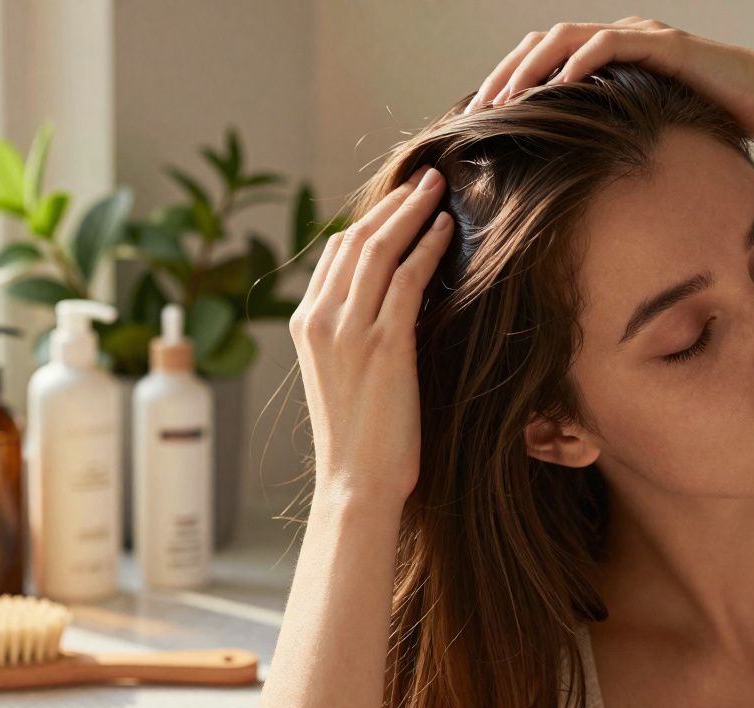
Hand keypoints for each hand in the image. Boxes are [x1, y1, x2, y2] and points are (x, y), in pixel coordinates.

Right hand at [289, 164, 452, 511]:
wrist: (355, 483)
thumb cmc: (358, 437)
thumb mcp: (343, 374)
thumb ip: (355, 332)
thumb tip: (392, 300)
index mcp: (306, 324)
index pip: (334, 253)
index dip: (371, 218)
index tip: (401, 201)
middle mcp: (320, 319)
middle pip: (355, 239)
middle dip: (394, 203)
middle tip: (426, 178)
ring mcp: (348, 331)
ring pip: (379, 249)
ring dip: (413, 212)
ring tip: (440, 189)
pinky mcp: (383, 345)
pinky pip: (406, 279)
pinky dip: (428, 248)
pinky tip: (447, 230)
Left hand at [463, 16, 753, 138]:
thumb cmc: (709, 121)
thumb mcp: (642, 130)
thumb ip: (605, 134)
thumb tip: (561, 174)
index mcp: (606, 56)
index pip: (541, 59)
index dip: (506, 82)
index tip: (477, 118)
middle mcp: (617, 37)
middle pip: (541, 43)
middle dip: (504, 74)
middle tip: (475, 110)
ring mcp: (639, 35)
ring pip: (565, 37)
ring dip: (529, 67)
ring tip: (503, 99)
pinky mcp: (663, 44)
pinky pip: (610, 43)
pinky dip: (579, 62)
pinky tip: (556, 87)